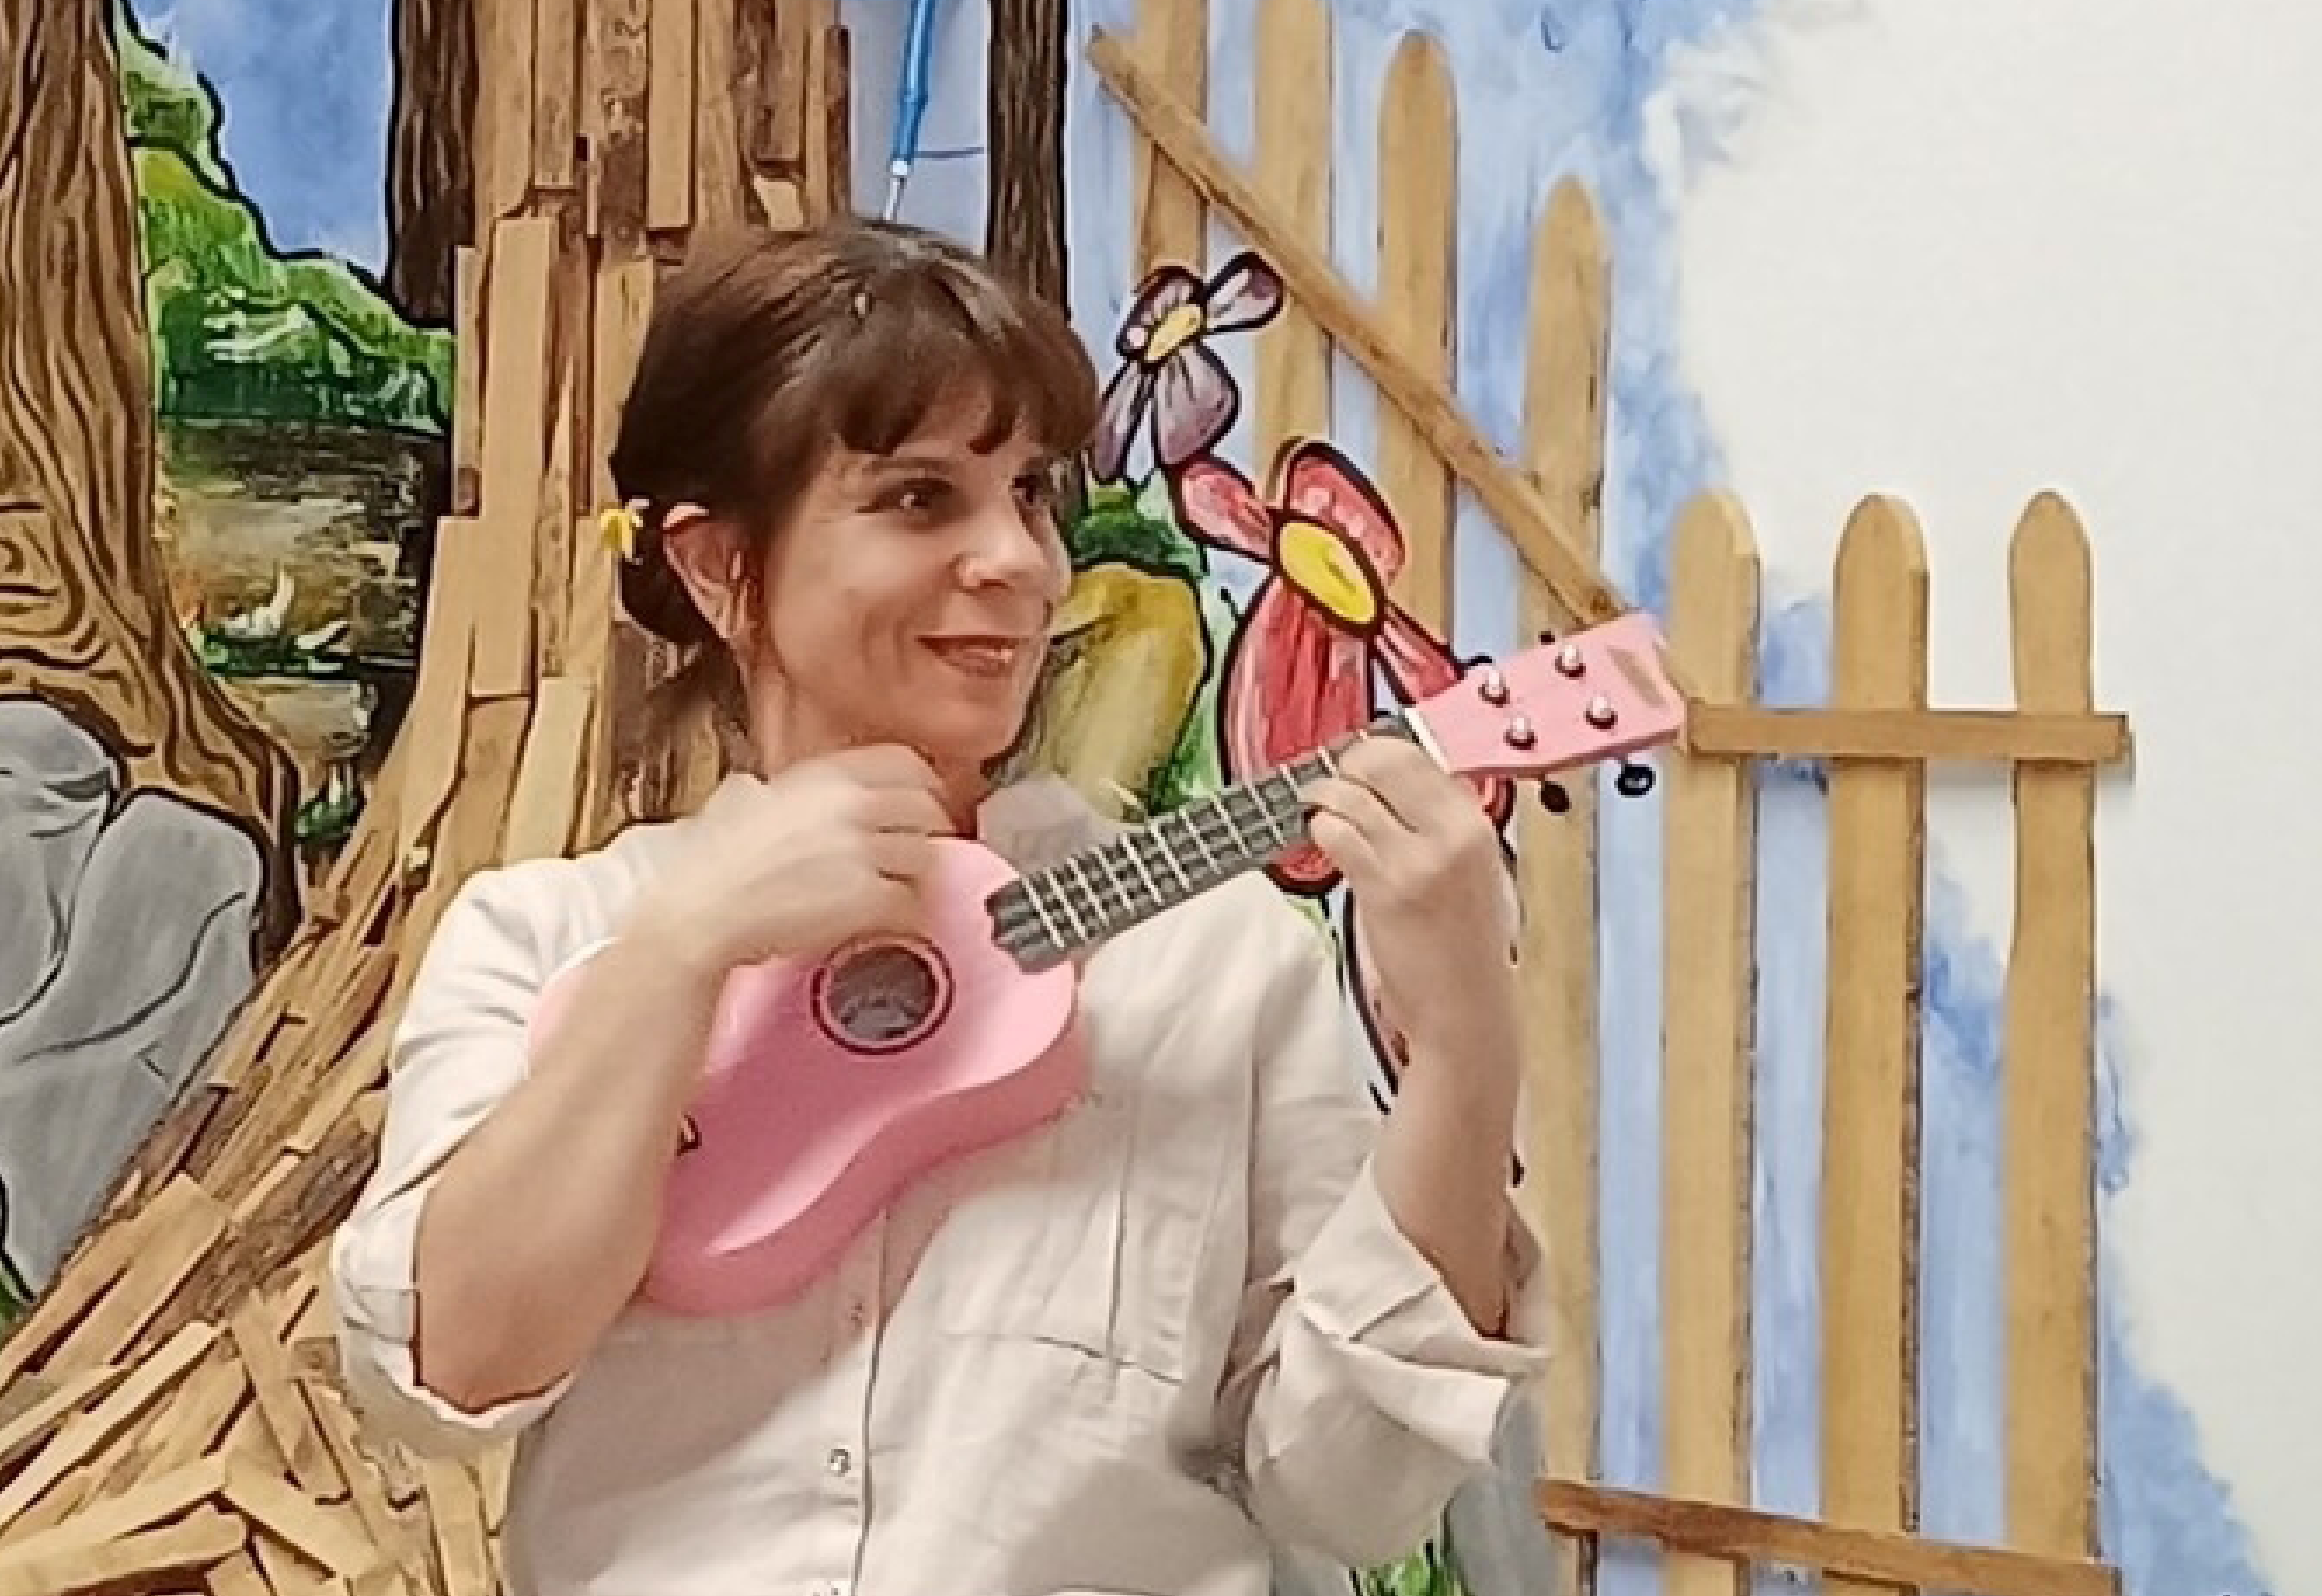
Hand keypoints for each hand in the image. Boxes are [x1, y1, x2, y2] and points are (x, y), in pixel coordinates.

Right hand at [632, 745, 955, 971]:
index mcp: (826, 775)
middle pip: (928, 810)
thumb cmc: (711, 863)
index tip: (923, 804)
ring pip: (927, 858)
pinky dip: (905, 917)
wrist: (699, 909)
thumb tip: (764, 790)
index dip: (922, 786)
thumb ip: (774, 789)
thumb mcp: (744, 800)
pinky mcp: (867, 898)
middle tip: (915, 855)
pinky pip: (912, 904)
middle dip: (927, 833)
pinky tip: (886, 923)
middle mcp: (851, 805)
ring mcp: (863, 851)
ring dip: (916, 877)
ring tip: (897, 892)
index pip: (907, 763)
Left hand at [1302, 737, 1518, 1064]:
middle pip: (1383, 761)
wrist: (1464, 1009)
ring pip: (1351, 794)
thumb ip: (1440, 820)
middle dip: (1347, 764)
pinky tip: (1322, 836)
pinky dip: (1320, 827)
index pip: (1419, 755)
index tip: (1361, 760)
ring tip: (1321, 807)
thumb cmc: (1463, 948)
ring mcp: (1416, 860)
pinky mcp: (1384, 888)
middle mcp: (1451, 835)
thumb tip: (1399, 777)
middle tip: (1335, 779)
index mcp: (1475, 825)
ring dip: (1325, 795)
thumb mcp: (1472, 869)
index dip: (1379, 750)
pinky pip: (1337, 834)